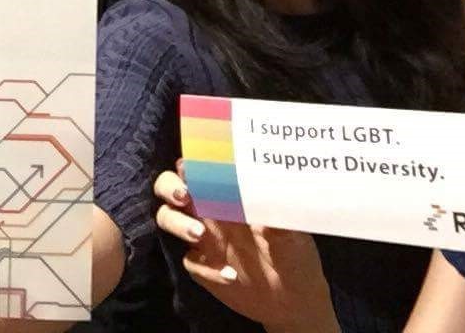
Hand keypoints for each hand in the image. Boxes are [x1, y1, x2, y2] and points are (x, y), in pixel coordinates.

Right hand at [152, 164, 337, 332]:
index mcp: (231, 196)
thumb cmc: (296, 256)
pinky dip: (204, 267)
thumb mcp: (294, 237)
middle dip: (169, 187)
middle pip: (170, 189)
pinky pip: (189, 260)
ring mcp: (203, 239)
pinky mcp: (202, 266)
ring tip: (198, 234)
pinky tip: (229, 276)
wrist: (294, 301)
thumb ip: (279, 223)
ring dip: (177, 223)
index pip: (202, 170)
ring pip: (168, 219)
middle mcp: (211, 212)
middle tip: (183, 195)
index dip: (191, 164)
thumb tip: (267, 206)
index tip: (190, 165)